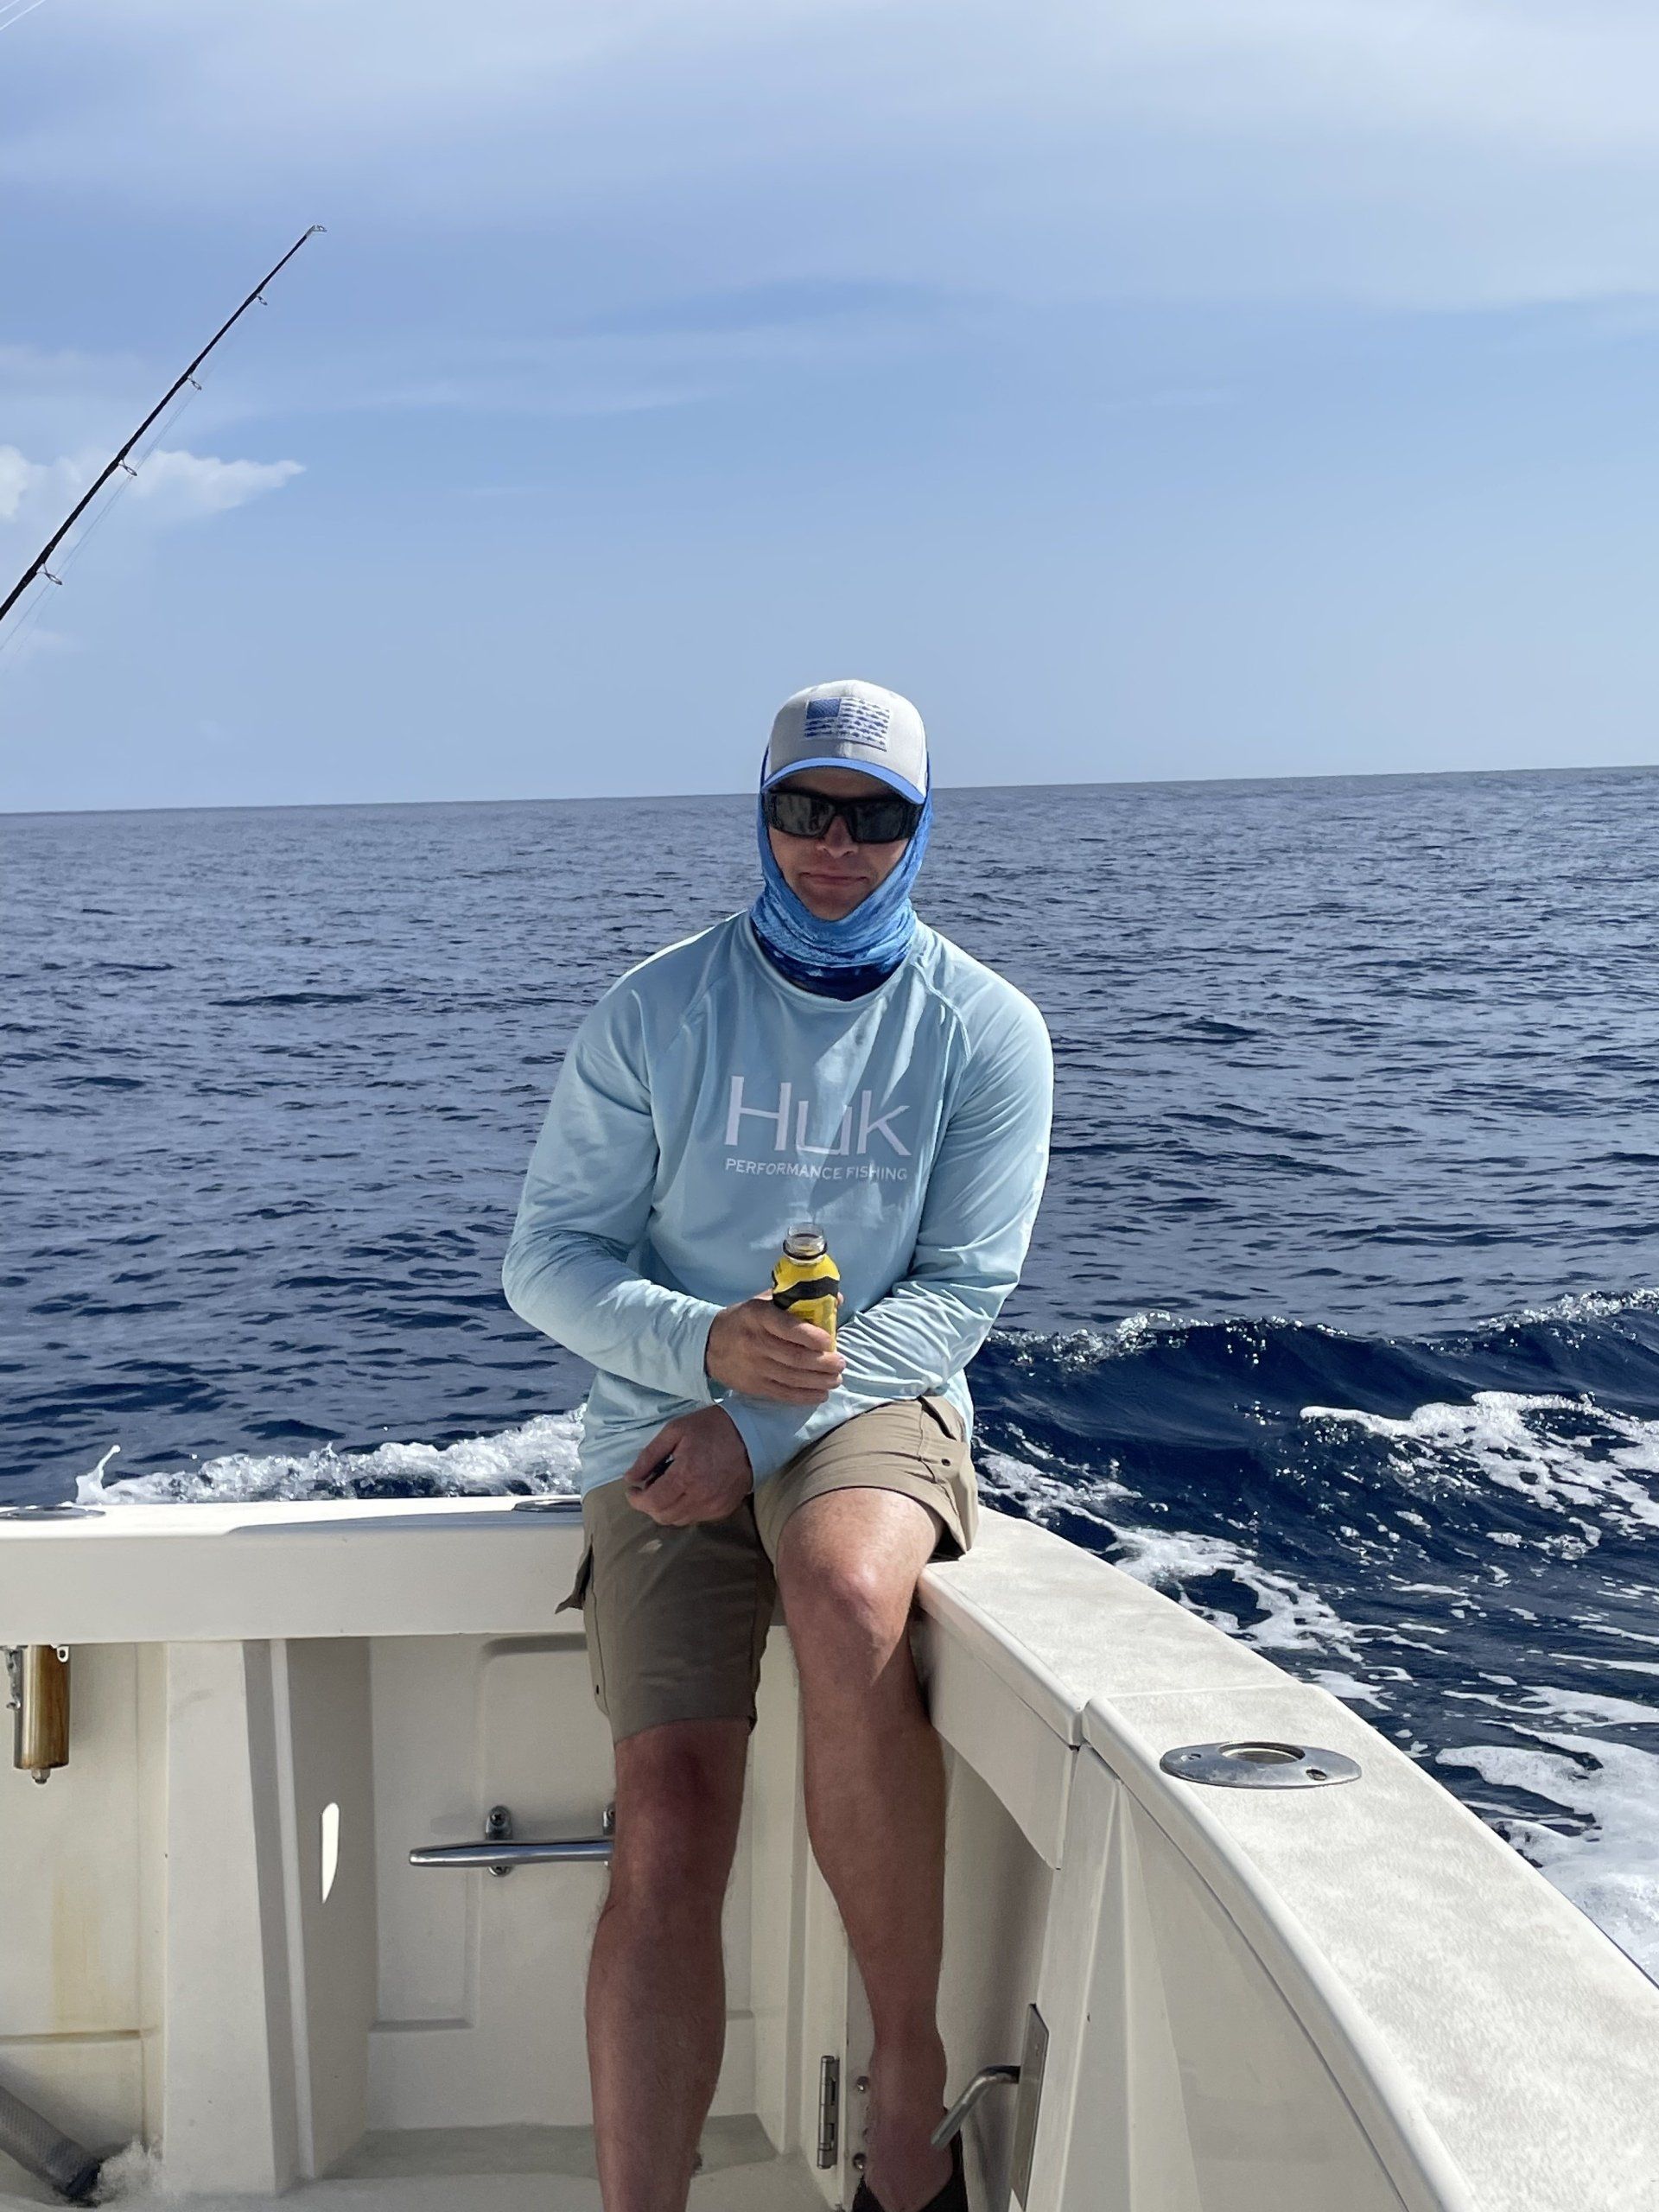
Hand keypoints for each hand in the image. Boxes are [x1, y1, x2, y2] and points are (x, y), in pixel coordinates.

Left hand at [625, 1406, 753, 1525]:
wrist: (753, 1434)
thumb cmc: (712, 1427)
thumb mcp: (675, 1431)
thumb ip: (649, 1456)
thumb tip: (630, 1478)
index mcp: (686, 1475)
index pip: (652, 1503)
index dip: (636, 1500)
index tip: (633, 1489)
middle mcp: (700, 1496)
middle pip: (663, 1516)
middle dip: (649, 1505)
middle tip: (649, 1487)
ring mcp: (714, 1506)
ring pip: (678, 1521)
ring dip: (666, 1509)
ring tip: (668, 1488)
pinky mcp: (724, 1509)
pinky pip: (696, 1518)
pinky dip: (685, 1509)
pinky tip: (687, 1491)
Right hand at [705, 1292, 844, 1403]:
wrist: (709, 1345)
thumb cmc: (745, 1320)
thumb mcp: (764, 1302)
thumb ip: (798, 1301)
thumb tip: (838, 1300)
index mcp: (758, 1316)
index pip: (787, 1328)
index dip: (811, 1336)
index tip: (829, 1341)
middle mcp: (755, 1342)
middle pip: (794, 1357)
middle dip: (822, 1362)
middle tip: (840, 1363)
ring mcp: (754, 1367)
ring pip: (792, 1378)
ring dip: (819, 1381)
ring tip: (836, 1379)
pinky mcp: (754, 1386)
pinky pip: (783, 1394)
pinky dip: (805, 1396)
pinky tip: (821, 1394)